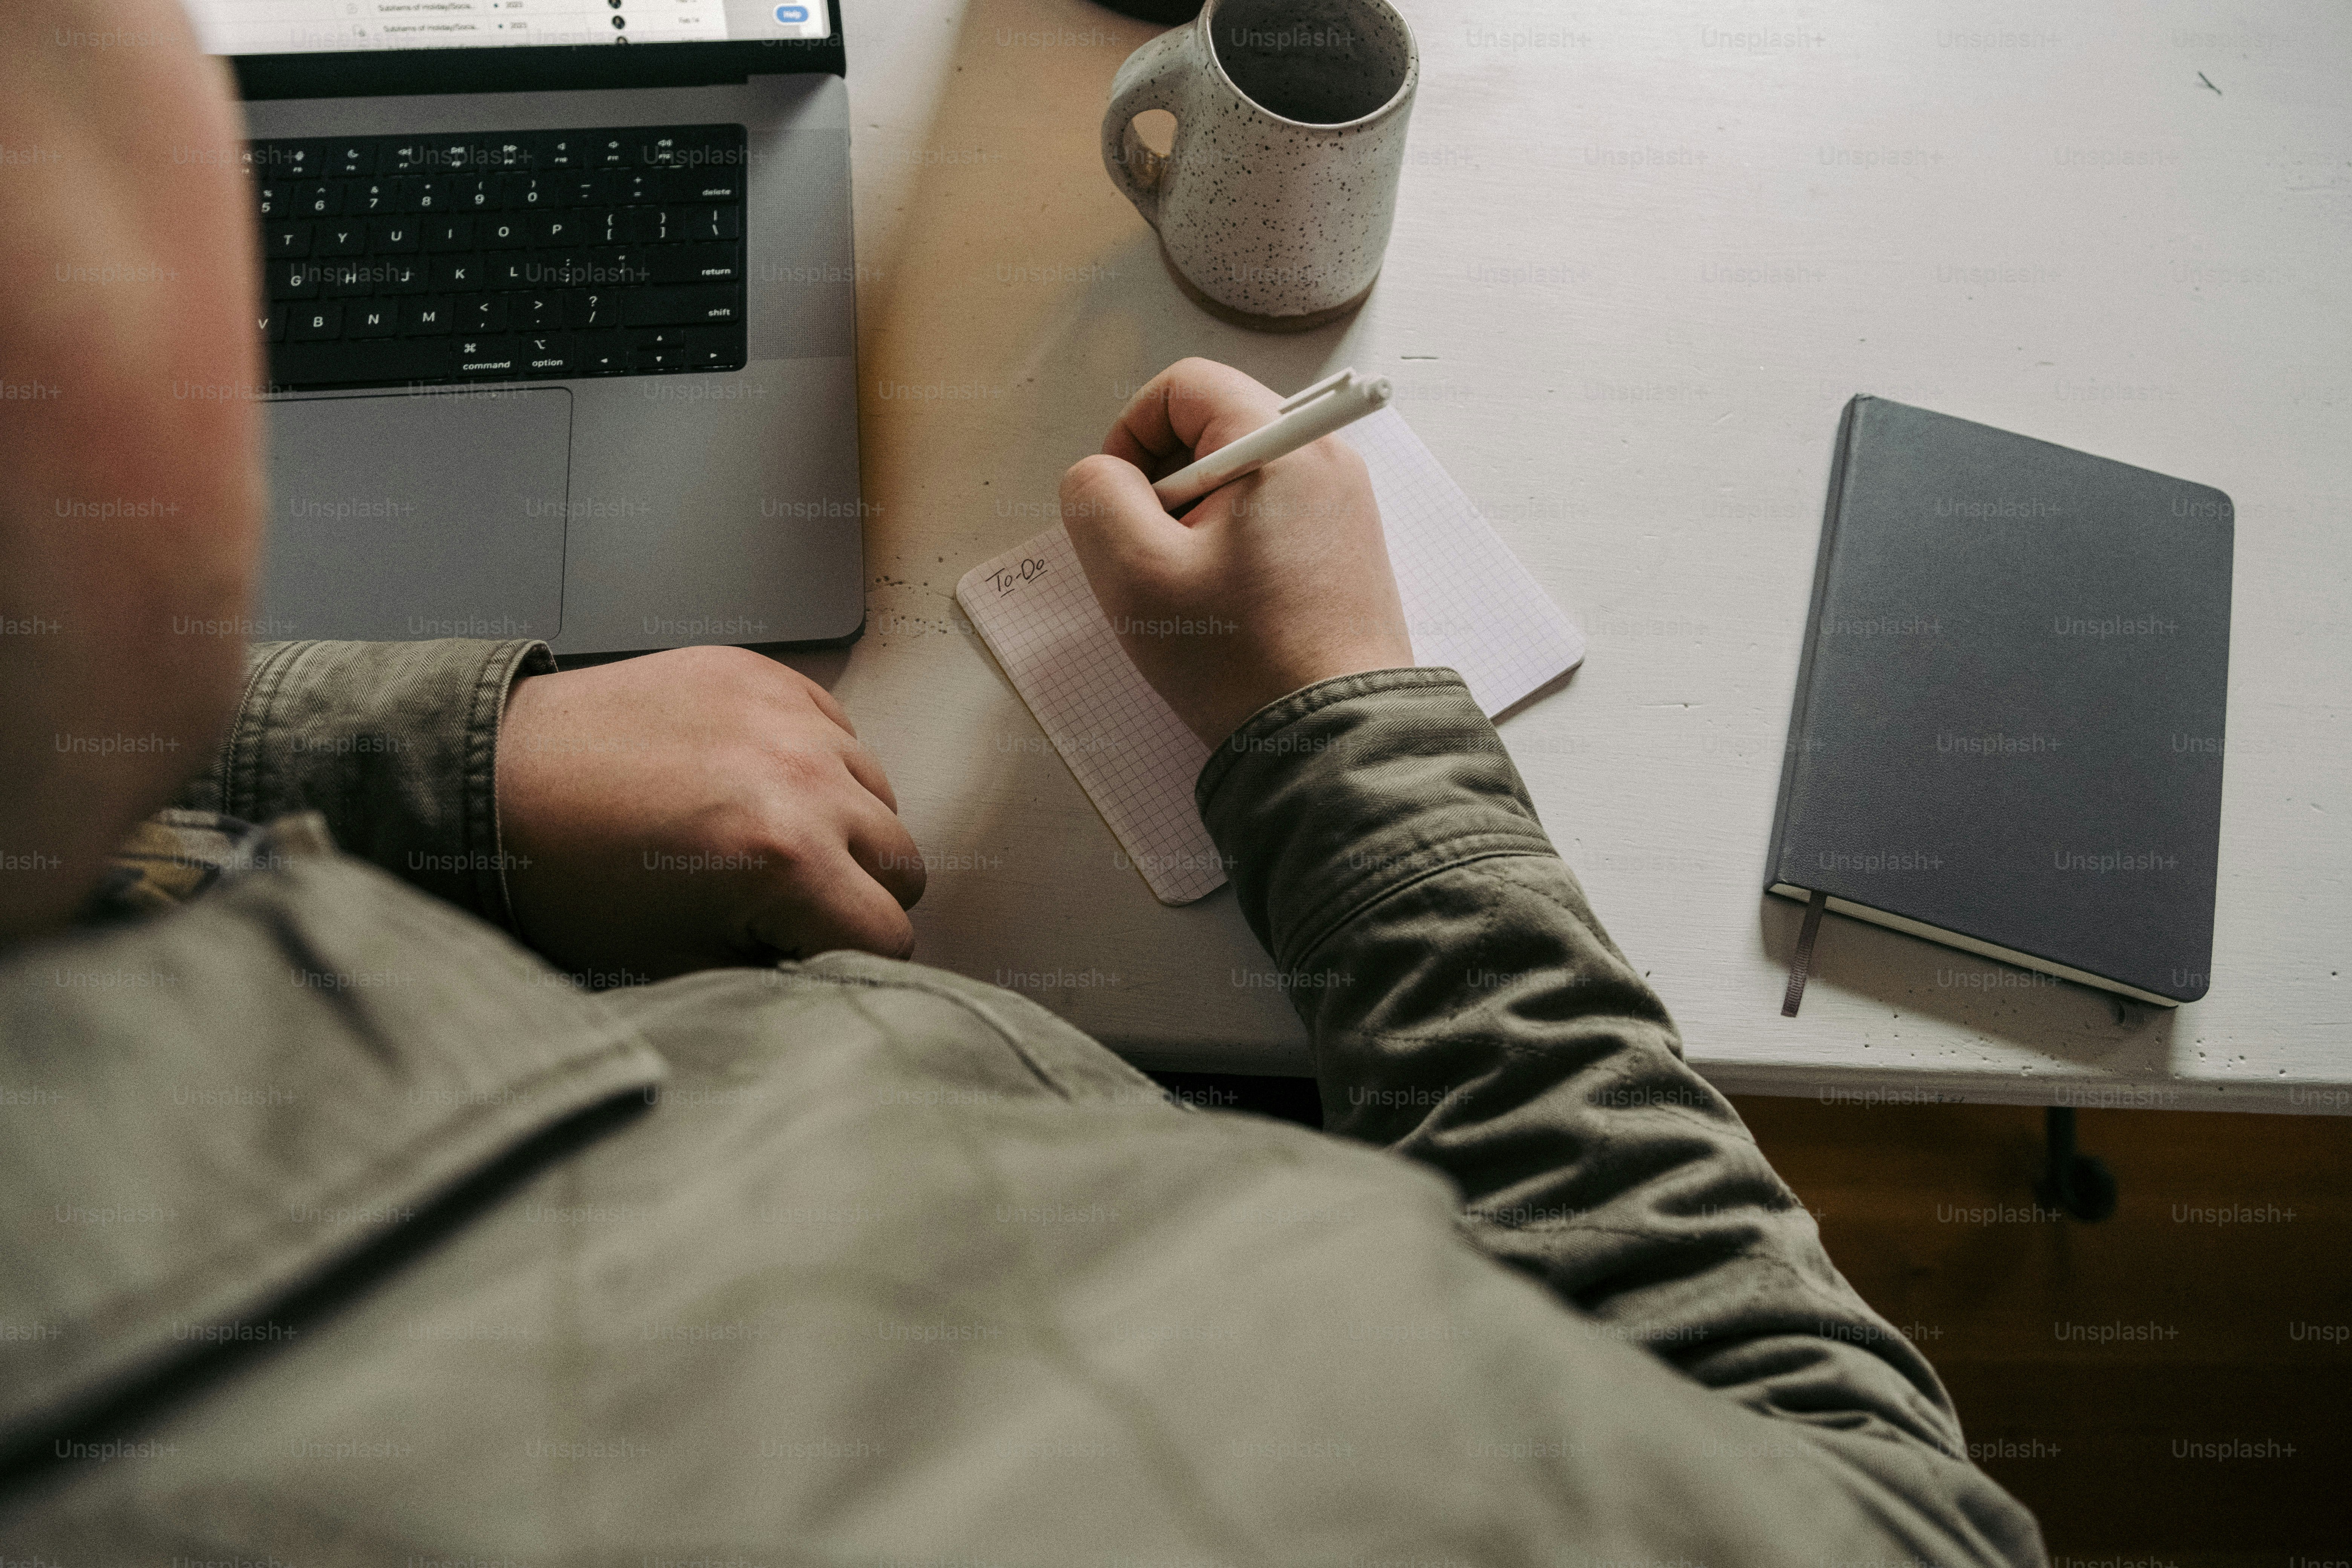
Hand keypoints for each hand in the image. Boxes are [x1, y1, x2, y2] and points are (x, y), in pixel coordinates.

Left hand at [496, 646, 922, 979]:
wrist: (498, 778)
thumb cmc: (572, 880)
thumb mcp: (677, 961)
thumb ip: (774, 973)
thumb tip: (828, 977)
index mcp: (786, 860)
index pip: (890, 935)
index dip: (852, 960)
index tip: (809, 957)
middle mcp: (804, 781)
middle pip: (904, 863)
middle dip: (859, 893)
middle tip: (788, 903)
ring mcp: (789, 717)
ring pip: (880, 793)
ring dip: (845, 825)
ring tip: (770, 837)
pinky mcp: (764, 676)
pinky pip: (838, 730)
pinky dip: (816, 763)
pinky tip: (752, 783)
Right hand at [1058, 358, 1412, 747]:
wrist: (1333, 742)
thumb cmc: (1237, 658)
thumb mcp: (1135, 573)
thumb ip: (1096, 497)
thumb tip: (1104, 475)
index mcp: (1284, 443)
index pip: (1185, 385)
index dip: (1131, 432)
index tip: (1118, 502)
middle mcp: (1327, 459)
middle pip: (1213, 430)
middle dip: (1162, 485)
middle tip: (1150, 557)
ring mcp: (1343, 507)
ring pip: (1238, 480)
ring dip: (1192, 523)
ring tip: (1186, 591)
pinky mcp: (1346, 552)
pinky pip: (1269, 519)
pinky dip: (1228, 548)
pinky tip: (1223, 608)